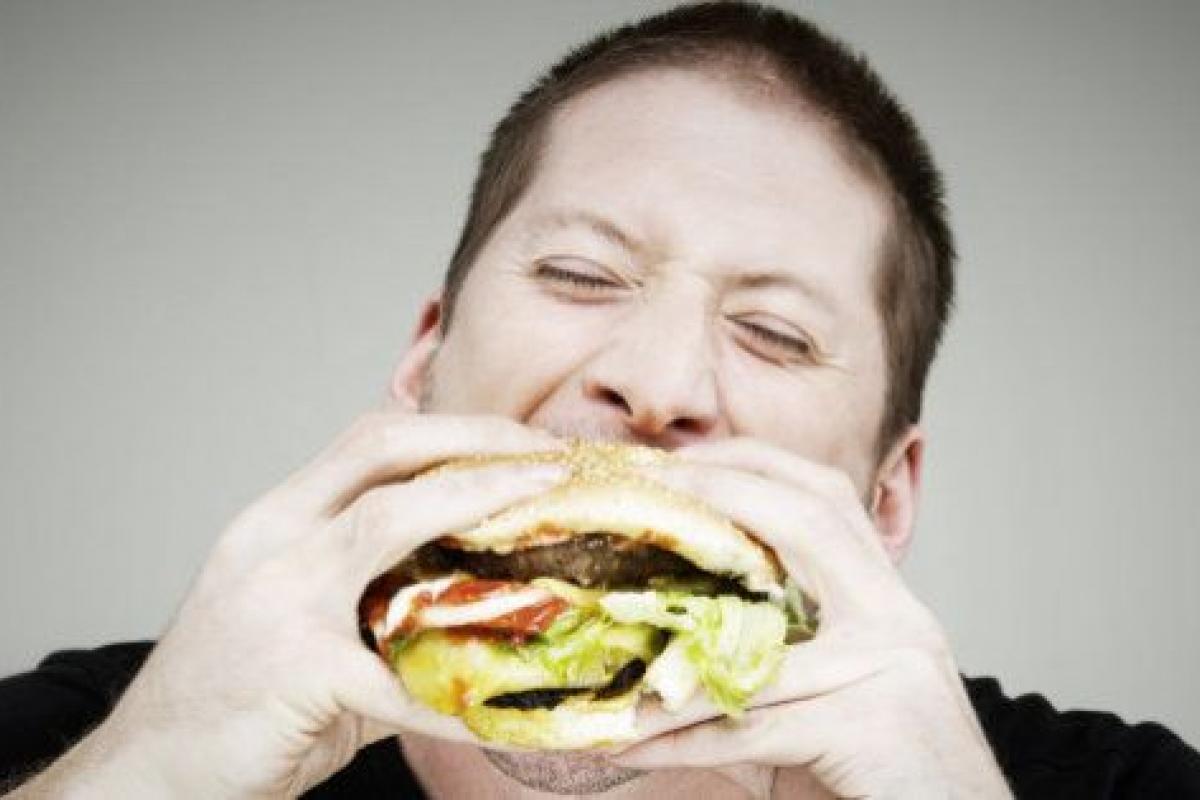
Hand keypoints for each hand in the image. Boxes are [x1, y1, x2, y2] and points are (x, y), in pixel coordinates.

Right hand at [20, 411, 564, 798]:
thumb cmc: (229, 698)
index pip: (367, 442)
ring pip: (388, 521)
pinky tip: (511, 709)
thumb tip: (473, 600)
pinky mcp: (293, 671)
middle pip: (380, 449)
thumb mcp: (296, 621)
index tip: (516, 436)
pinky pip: (396, 677)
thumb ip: (374, 598)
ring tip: (549, 501)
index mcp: (276, 520)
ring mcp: (277, 599)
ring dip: (479, 501)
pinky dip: (459, 693)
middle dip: (473, 438)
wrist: (147, 773)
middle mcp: (272, 539)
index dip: (449, 428)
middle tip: (549, 455)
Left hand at [615, 438, 1010, 798]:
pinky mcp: (873, 725)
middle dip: (725, 487)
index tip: (681, 460)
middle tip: (650, 485)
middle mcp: (898, 617)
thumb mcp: (823, 707)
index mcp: (885, 600)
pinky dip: (684, 737)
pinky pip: (754, 726)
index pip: (827, 498)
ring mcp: (893, 665)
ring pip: (763, 638)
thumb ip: (761, 670)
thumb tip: (660, 653)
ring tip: (602, 668)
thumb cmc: (884, 774)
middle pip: (813, 515)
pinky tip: (631, 743)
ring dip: (673, 662)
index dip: (754, 465)